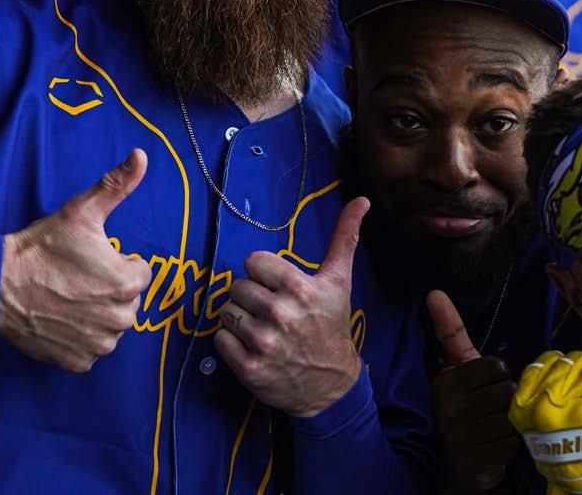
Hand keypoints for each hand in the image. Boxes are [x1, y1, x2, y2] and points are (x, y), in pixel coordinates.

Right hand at [0, 149, 152, 372]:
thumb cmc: (42, 249)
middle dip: (110, 289)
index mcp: (128, 283)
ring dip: (98, 313)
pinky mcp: (78, 361)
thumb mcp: (81, 212)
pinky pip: (92, 348)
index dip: (118, 263)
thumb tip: (141, 155)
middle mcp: (120, 318)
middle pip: (129, 300)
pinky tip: (62, 318)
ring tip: (69, 297)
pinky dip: (81, 336)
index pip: (141, 273)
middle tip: (78, 278)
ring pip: (112, 324)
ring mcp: (98, 343)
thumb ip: (117, 185)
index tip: (93, 260)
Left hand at [215, 197, 367, 417]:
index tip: (277, 285)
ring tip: (262, 327)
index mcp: (300, 288)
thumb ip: (345, 237)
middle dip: (252, 296)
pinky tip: (252, 345)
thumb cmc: (332, 325)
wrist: (332, 383)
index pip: (253, 261)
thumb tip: (361, 199)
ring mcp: (263, 343)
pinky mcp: (248, 368)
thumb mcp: (340, 280)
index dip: (263, 272)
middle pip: (238, 286)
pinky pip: (220, 338)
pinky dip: (231, 342)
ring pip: (226, 311)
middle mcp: (280, 314)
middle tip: (272, 310)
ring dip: (240, 318)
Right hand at [428, 290, 519, 491]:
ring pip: (512, 417)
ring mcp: (461, 438)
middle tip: (492, 407)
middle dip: (506, 398)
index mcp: (444, 382)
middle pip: (506, 390)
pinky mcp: (476, 462)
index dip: (497, 376)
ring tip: (496, 425)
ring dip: (512, 421)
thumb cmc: (461, 404)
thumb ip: (450, 331)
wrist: (455, 462)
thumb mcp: (455, 368)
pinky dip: (512, 444)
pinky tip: (497, 443)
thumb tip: (434, 292)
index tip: (483, 386)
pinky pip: (513, 443)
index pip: (495, 367)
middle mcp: (449, 409)